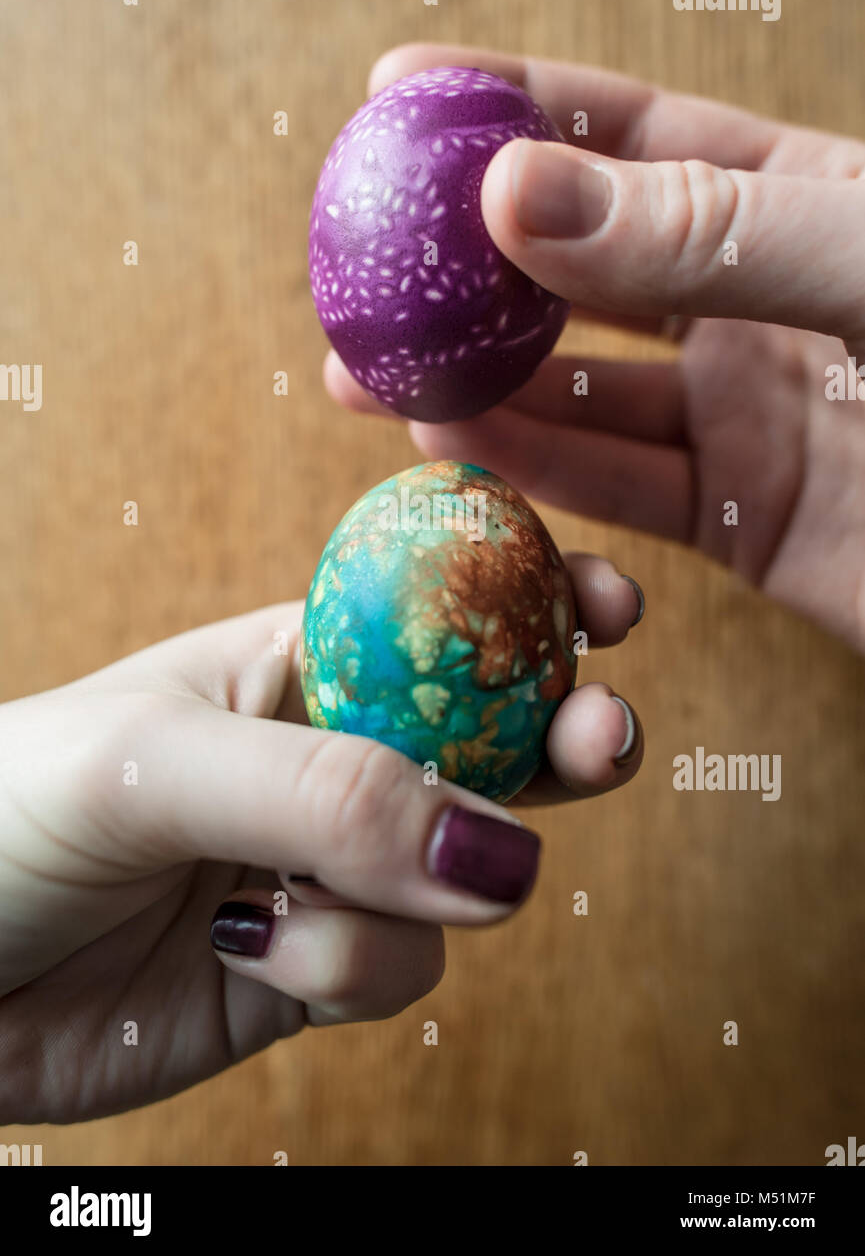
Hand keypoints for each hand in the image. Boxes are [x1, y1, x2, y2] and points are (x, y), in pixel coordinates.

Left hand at [0, 582, 642, 1122]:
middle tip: (602, 742)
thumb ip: (328, 791)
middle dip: (556, 740)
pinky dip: (350, 967)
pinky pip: (398, 967)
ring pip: (454, 875)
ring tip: (299, 899)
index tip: (610, 605)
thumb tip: (498, 848)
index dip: (530, 601)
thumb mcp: (154, 763)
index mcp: (291, 662)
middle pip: (486, 740)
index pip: (437, 614)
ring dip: (411, 893)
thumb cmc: (8, 812)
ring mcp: (326, 864)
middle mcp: (325, 758)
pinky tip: (259, 950)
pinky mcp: (312, 966)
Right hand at [326, 42, 864, 652]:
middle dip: (461, 266)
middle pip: (578, 268)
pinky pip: (615, 488)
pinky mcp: (744, 522)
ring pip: (577, 389)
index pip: (629, 135)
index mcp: (797, 201)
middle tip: (353, 261)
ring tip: (364, 368)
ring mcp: (746, 413)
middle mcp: (754, 303)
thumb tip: (514, 193)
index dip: (511, 108)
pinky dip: (532, 466)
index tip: (395, 94)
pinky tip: (449, 438)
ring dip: (472, 379)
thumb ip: (709, 231)